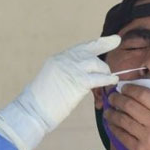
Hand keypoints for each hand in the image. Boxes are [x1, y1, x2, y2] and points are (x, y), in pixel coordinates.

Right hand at [0, 35, 120, 149]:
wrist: (33, 110)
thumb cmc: (40, 102)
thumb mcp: (51, 80)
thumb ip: (65, 74)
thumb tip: (82, 76)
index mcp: (57, 59)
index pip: (80, 48)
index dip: (95, 43)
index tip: (108, 39)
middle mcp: (64, 60)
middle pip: (89, 49)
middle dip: (104, 44)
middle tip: (116, 41)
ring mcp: (71, 69)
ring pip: (97, 64)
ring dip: (105, 71)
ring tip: (109, 78)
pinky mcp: (78, 81)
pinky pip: (99, 78)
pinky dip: (108, 79)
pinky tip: (113, 81)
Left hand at [103, 83, 149, 149]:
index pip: (145, 95)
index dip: (131, 89)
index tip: (125, 87)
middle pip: (130, 105)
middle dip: (118, 98)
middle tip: (113, 96)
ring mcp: (147, 138)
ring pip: (123, 119)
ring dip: (112, 112)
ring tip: (109, 109)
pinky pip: (121, 135)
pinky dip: (113, 127)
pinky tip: (111, 123)